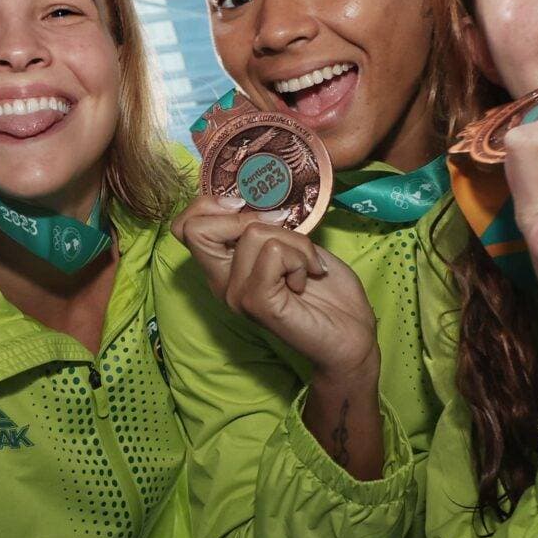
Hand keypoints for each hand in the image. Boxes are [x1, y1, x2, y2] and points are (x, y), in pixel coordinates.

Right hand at [172, 195, 378, 378]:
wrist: (352, 335)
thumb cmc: (326, 291)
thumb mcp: (291, 245)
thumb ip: (266, 227)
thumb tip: (254, 202)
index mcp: (225, 269)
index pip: (185, 227)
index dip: (208, 205)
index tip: (248, 208)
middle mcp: (222, 284)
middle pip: (196, 229)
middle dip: (246, 217)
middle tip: (283, 234)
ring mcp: (236, 296)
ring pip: (253, 233)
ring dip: (295, 242)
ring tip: (307, 267)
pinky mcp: (256, 303)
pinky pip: (273, 252)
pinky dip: (300, 257)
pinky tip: (307, 279)